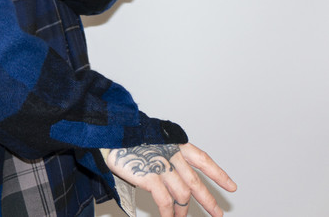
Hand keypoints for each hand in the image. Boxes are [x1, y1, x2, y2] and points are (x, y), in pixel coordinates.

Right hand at [106, 143, 236, 216]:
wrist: (107, 131)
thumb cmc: (125, 135)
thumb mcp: (150, 139)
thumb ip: (164, 154)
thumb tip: (172, 178)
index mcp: (174, 142)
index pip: (202, 159)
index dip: (218, 174)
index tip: (231, 186)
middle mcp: (172, 154)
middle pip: (195, 183)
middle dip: (208, 201)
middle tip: (217, 214)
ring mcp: (162, 166)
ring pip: (182, 195)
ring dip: (182, 211)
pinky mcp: (150, 177)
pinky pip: (165, 202)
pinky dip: (168, 213)